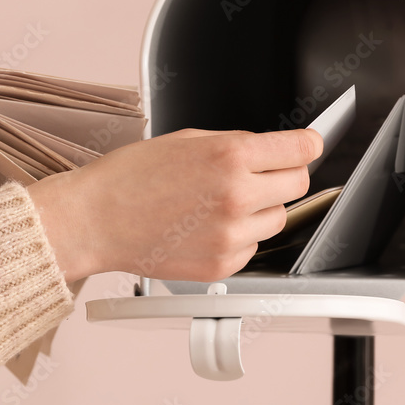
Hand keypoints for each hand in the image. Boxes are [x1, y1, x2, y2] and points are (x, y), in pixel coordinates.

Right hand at [29, 128, 322, 283]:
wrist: (96, 219)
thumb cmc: (130, 177)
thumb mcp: (187, 139)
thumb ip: (235, 144)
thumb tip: (270, 150)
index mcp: (229, 157)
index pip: (301, 150)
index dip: (307, 145)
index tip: (307, 145)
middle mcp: (237, 196)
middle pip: (297, 185)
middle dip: (283, 175)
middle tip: (259, 173)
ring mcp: (231, 235)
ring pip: (278, 219)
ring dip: (261, 208)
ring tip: (221, 202)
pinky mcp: (222, 264)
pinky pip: (254, 247)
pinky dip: (240, 236)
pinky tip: (207, 225)